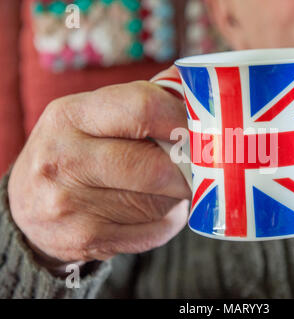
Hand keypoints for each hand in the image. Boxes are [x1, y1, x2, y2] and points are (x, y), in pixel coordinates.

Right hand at [8, 67, 190, 268]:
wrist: (29, 205)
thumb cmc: (74, 153)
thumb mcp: (90, 117)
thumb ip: (139, 103)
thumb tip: (194, 85)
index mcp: (70, 115)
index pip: (144, 108)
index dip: (183, 120)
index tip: (199, 131)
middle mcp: (64, 159)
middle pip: (155, 166)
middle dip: (186, 170)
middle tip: (195, 168)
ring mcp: (69, 205)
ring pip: (158, 202)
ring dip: (177, 197)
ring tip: (171, 187)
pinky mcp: (85, 239)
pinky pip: (153, 232)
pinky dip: (166, 222)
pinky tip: (155, 212)